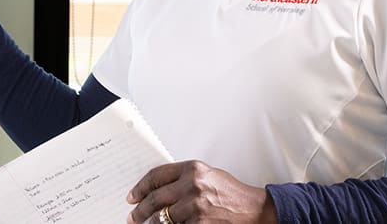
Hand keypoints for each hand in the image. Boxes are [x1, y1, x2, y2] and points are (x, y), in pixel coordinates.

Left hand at [126, 160, 276, 223]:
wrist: (254, 209)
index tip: (132, 196)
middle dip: (140, 209)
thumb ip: (185, 178)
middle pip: (155, 197)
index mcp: (192, 169)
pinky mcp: (199, 223)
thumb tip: (160, 188)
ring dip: (150, 223)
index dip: (140, 187)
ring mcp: (195, 205)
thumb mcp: (208, 176)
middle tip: (132, 216)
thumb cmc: (232, 193)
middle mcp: (192, 184)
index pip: (156, 176)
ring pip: (161, 217)